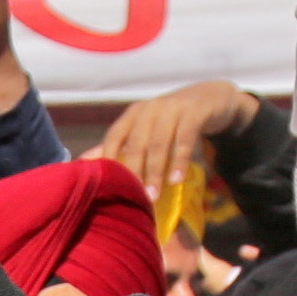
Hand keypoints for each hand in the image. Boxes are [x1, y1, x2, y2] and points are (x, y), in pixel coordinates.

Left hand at [100, 79, 257, 205]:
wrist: (211, 97)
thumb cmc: (172, 119)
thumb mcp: (147, 128)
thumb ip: (121, 144)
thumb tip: (85, 160)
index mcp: (133, 114)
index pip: (114, 136)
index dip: (109, 159)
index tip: (107, 185)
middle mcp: (149, 108)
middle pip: (136, 144)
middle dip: (134, 172)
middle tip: (134, 198)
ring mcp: (172, 108)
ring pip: (159, 143)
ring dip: (155, 171)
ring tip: (154, 196)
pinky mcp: (194, 111)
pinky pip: (185, 138)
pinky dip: (180, 160)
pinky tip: (177, 179)